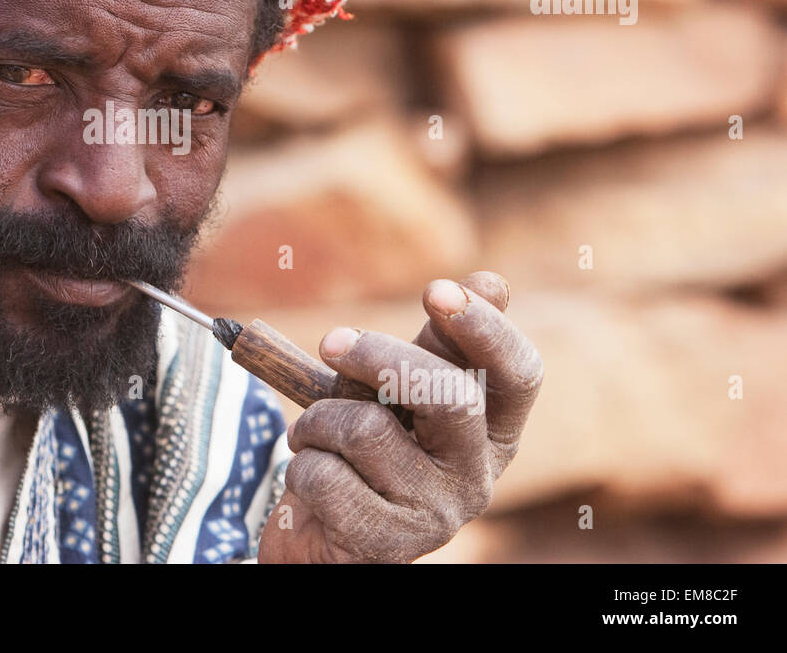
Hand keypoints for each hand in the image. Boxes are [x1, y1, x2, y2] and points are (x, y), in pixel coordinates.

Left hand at [257, 271, 541, 562]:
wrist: (325, 527)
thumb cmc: (371, 444)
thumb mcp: (403, 387)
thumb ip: (440, 340)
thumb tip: (493, 280)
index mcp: (493, 429)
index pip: (520, 374)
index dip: (484, 328)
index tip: (435, 290)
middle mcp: (477, 476)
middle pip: (450, 396)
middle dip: (379, 357)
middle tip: (330, 342)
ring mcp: (436, 516)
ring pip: (368, 431)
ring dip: (319, 421)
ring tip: (315, 436)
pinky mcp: (387, 544)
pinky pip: (328, 478)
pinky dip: (303, 466)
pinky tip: (313, 478)